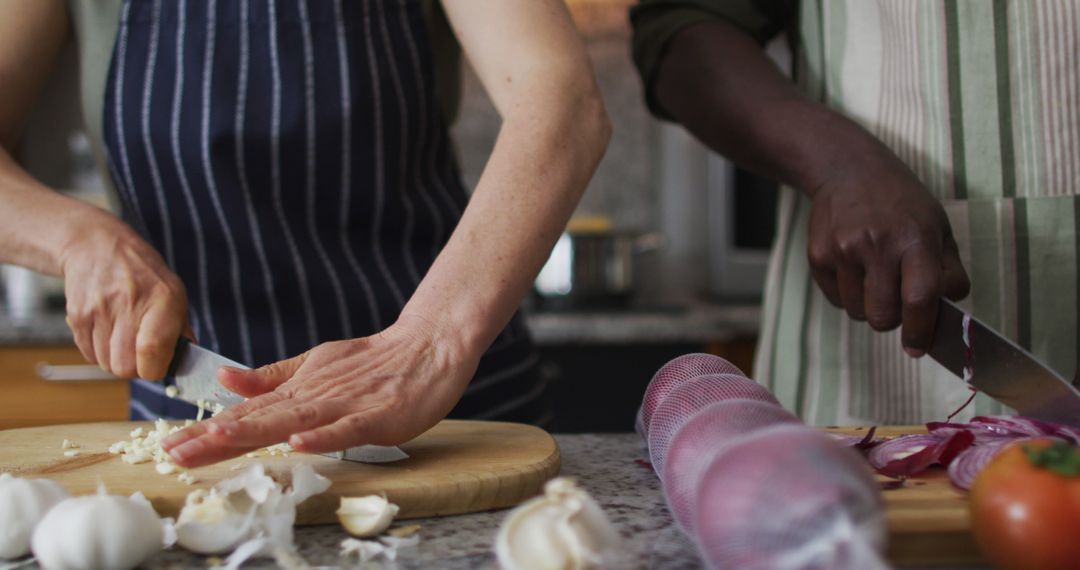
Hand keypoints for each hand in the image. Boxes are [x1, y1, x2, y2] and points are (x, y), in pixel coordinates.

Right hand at [60, 217, 189, 378]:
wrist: (97, 246)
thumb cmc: (143, 273)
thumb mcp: (174, 291)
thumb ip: (181, 328)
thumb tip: (187, 361)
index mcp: (162, 300)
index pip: (152, 353)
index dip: (155, 368)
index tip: (158, 364)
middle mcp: (129, 304)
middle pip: (125, 367)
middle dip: (134, 367)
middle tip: (140, 352)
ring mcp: (99, 310)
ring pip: (105, 364)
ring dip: (115, 358)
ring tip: (123, 336)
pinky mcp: (77, 315)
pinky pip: (88, 354)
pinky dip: (98, 350)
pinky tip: (106, 330)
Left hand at [161, 316, 477, 467]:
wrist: (427, 346)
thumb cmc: (374, 361)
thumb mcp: (315, 365)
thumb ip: (272, 377)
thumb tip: (224, 381)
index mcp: (298, 390)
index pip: (245, 415)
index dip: (206, 431)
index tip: (170, 446)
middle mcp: (314, 397)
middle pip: (258, 420)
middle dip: (214, 439)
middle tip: (174, 453)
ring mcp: (344, 405)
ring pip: (293, 421)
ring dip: (254, 433)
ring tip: (216, 443)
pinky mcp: (375, 415)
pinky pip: (346, 428)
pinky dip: (323, 436)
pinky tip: (298, 443)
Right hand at [806, 150, 969, 355]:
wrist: (847, 169)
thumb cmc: (900, 202)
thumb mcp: (937, 225)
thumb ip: (948, 270)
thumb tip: (949, 311)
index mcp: (915, 238)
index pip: (920, 298)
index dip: (921, 330)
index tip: (918, 348)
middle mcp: (877, 244)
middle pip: (883, 316)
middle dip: (892, 320)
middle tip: (896, 302)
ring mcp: (843, 250)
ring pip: (857, 312)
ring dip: (868, 305)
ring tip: (873, 274)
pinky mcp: (818, 255)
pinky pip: (836, 299)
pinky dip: (847, 293)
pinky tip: (853, 265)